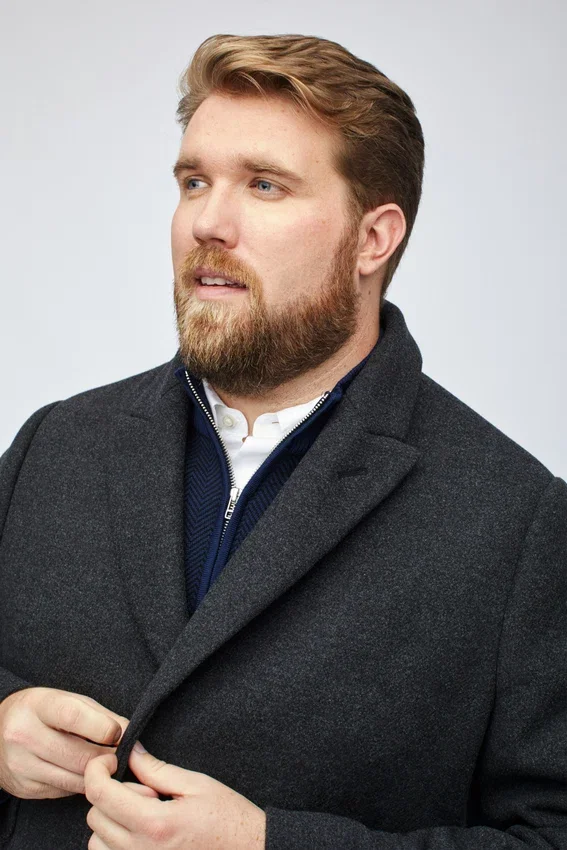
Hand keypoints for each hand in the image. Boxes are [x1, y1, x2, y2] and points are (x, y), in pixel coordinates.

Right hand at [0, 687, 128, 798]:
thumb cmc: (42, 711)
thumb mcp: (68, 700)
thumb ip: (99, 714)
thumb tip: (129, 732)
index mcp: (38, 706)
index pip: (75, 717)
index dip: (104, 728)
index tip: (120, 734)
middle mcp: (24, 735)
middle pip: (79, 755)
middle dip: (108, 757)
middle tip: (120, 754)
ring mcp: (22, 765)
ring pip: (75, 779)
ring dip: (98, 774)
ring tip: (106, 763)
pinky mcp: (24, 788)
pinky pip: (64, 791)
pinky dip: (81, 783)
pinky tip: (83, 771)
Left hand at [84, 743, 265, 848]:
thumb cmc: (228, 818)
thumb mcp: (196, 784)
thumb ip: (157, 769)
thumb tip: (130, 750)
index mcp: (154, 823)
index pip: (100, 794)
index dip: (97, 769)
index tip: (111, 760)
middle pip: (95, 817)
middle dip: (111, 794)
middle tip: (146, 790)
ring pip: (97, 842)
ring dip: (111, 821)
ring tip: (144, 813)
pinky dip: (115, 842)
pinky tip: (142, 831)